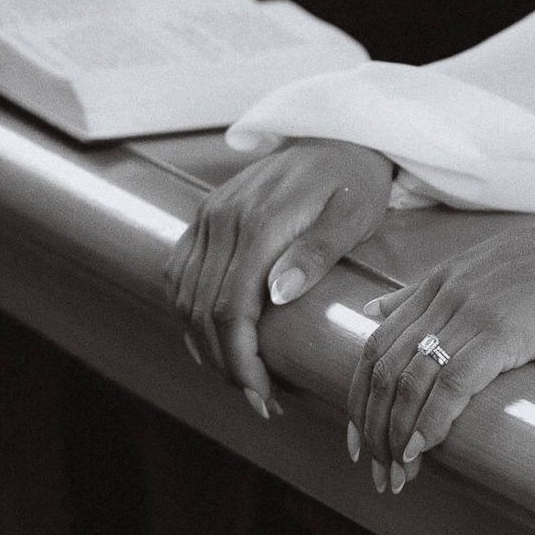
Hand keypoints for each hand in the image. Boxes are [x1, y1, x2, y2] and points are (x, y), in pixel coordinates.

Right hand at [167, 139, 394, 417]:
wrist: (339, 135)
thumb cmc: (355, 180)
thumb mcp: (353, 216)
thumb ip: (316, 253)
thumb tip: (278, 294)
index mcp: (260, 222)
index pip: (233, 308)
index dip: (242, 360)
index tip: (262, 396)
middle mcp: (223, 218)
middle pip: (203, 310)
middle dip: (227, 364)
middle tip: (259, 400)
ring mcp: (209, 216)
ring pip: (184, 297)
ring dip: (205, 345)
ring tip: (240, 377)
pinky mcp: (204, 216)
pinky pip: (179, 274)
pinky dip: (188, 313)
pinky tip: (212, 340)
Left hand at [349, 216, 534, 492]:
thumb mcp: (479, 270)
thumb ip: (424, 293)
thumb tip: (373, 311)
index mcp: (436, 283)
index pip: (375, 346)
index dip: (359, 397)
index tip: (358, 439)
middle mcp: (445, 296)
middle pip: (384, 369)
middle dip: (372, 426)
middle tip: (377, 470)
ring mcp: (472, 312)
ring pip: (411, 380)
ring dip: (397, 435)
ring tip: (399, 474)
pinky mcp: (504, 331)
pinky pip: (454, 382)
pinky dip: (431, 420)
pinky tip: (423, 449)